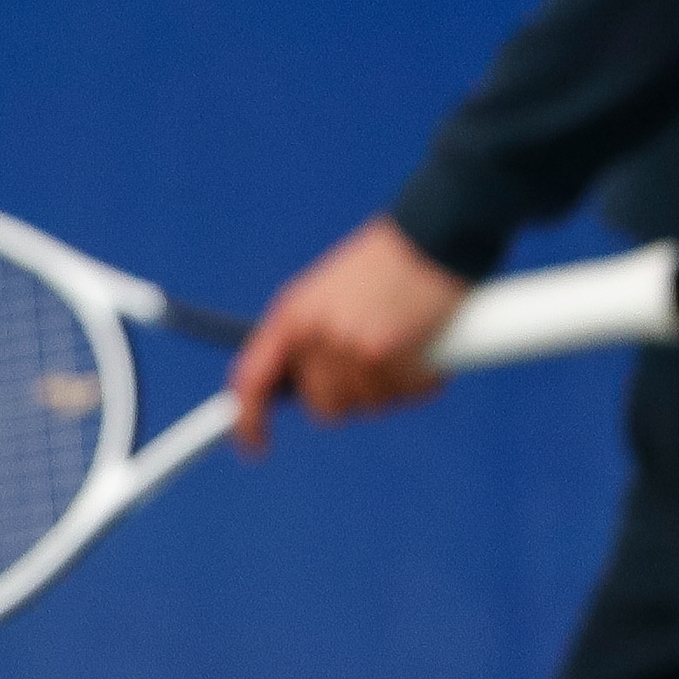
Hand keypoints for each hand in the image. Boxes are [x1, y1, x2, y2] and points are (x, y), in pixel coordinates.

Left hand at [226, 217, 469, 455]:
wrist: (431, 235)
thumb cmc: (385, 262)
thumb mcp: (328, 292)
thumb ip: (311, 337)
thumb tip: (304, 383)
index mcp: (292, 312)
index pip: (251, 378)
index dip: (247, 418)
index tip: (252, 442)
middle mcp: (312, 332)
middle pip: (319, 404)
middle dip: (344, 395)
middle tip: (372, 362)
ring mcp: (346, 346)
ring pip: (363, 405)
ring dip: (386, 387)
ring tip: (401, 342)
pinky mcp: (384, 356)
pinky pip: (402, 396)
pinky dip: (418, 382)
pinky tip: (424, 346)